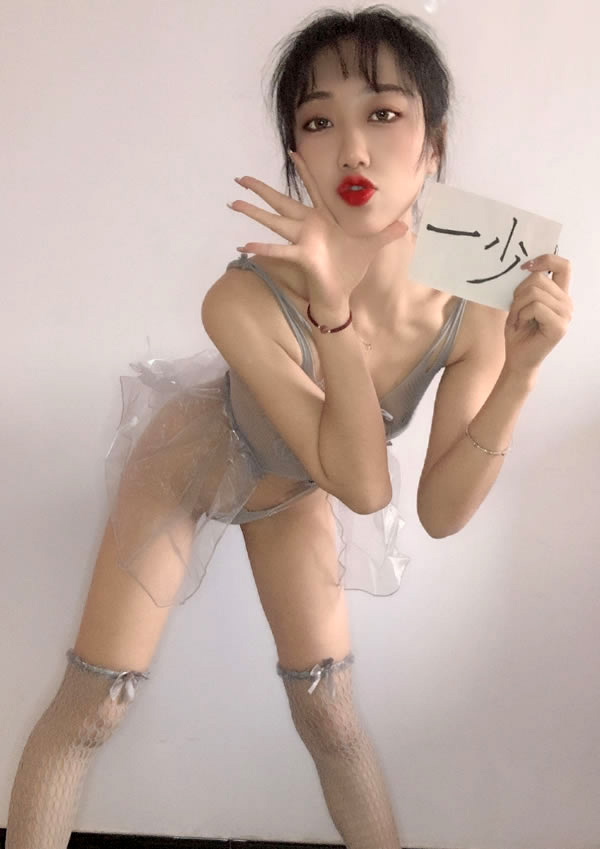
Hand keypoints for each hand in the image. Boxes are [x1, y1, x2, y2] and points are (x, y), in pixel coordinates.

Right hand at [229, 149, 407, 304]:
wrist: (342, 292)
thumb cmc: (351, 268)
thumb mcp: (372, 246)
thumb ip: (386, 233)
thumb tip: (405, 225)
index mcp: (323, 219)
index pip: (313, 189)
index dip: (305, 171)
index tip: (294, 152)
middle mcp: (308, 227)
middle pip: (281, 202)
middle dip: (261, 190)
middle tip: (241, 178)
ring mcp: (302, 240)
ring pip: (274, 221)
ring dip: (254, 212)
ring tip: (233, 203)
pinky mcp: (302, 256)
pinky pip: (279, 251)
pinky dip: (262, 249)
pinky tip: (243, 246)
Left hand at [504, 252, 572, 374]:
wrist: (518, 358)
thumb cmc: (519, 332)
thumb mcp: (521, 303)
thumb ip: (529, 286)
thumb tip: (526, 264)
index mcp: (560, 295)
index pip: (563, 266)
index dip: (546, 259)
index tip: (526, 266)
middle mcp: (567, 303)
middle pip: (539, 279)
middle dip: (519, 293)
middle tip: (515, 311)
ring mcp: (566, 314)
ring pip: (535, 292)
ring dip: (518, 306)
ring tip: (518, 319)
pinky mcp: (559, 326)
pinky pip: (535, 307)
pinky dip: (522, 314)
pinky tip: (521, 325)